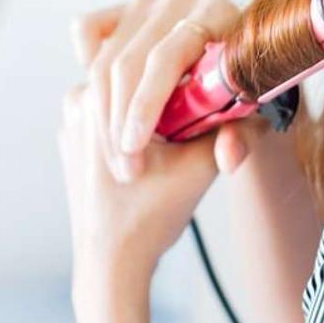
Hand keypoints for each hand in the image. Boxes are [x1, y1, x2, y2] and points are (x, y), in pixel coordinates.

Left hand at [59, 79, 263, 322]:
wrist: (111, 263)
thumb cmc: (150, 217)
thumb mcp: (200, 168)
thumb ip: (230, 128)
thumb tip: (255, 93)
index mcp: (99, 100)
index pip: (147, 58)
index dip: (182, 70)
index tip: (205, 84)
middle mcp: (76, 102)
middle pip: (132, 69)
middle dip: (163, 85)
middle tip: (193, 105)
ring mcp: (69, 120)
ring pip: (119, 87)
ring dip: (145, 99)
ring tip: (172, 131)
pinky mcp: (69, 137)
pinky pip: (105, 109)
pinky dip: (130, 116)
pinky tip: (152, 144)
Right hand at [69, 0, 253, 182]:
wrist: (223, 77)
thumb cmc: (239, 97)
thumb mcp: (249, 121)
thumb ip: (241, 137)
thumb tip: (228, 156)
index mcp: (219, 13)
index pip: (168, 55)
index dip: (146, 102)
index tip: (132, 146)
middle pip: (130, 61)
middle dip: (118, 119)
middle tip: (125, 167)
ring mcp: (148, 2)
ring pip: (105, 58)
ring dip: (103, 112)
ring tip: (118, 156)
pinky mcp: (121, 8)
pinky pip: (87, 30)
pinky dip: (87, 63)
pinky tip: (103, 100)